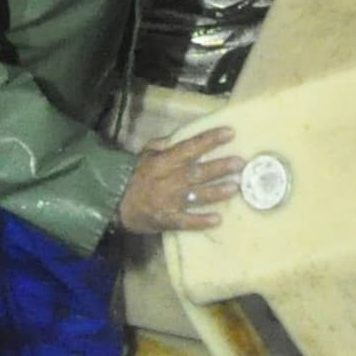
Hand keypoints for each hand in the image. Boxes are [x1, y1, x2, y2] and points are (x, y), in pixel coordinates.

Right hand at [119, 125, 240, 233]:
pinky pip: (186, 222)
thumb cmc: (133, 176)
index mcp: (163, 161)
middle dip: (220, 167)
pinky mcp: (167, 220)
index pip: (190, 147)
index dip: (210, 140)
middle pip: (198, 172)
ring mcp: (169, 201)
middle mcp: (168, 180)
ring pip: (196, 195)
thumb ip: (162, 145)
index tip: (230, 133)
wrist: (114, 203)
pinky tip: (217, 219)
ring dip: (217, 191)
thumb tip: (179, 136)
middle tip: (240, 163)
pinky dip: (201, 221)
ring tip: (235, 187)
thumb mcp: (144, 154)